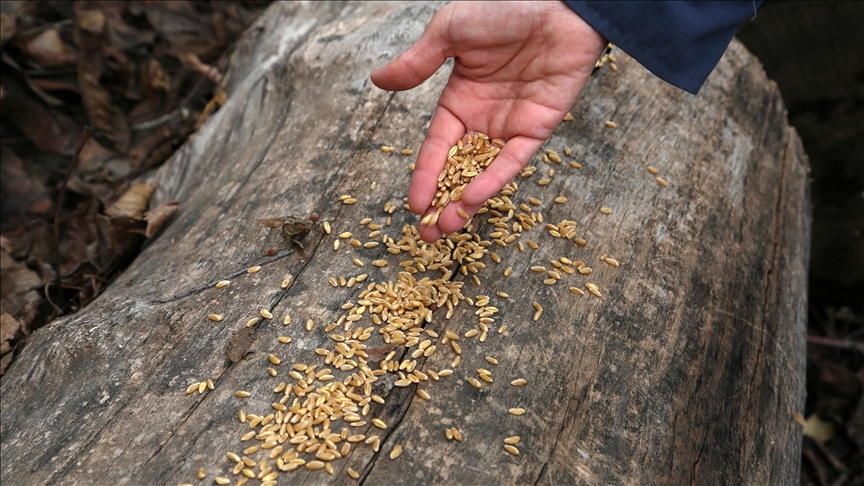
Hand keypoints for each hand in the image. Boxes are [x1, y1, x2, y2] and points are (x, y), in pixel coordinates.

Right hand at [371, 1, 605, 241]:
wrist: (559, 0)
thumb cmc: (505, 5)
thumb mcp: (450, 31)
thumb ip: (418, 62)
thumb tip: (377, 81)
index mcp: (460, 99)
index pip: (437, 146)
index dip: (424, 176)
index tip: (413, 204)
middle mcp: (484, 118)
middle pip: (459, 169)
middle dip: (442, 202)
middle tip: (428, 234)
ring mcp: (512, 124)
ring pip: (485, 172)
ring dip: (466, 201)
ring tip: (447, 228)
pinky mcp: (539, 126)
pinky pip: (513, 160)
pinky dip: (494, 179)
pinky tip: (474, 199)